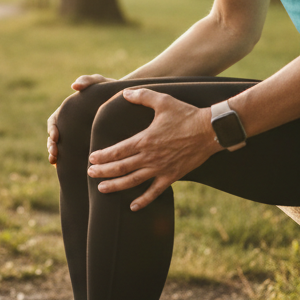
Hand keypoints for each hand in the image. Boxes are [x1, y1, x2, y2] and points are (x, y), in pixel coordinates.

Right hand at [45, 74, 113, 164]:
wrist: (125, 104)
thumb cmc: (109, 90)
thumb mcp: (100, 83)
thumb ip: (88, 80)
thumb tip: (74, 86)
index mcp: (69, 111)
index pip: (54, 121)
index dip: (52, 129)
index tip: (55, 136)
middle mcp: (70, 125)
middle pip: (53, 137)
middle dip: (51, 145)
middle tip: (54, 153)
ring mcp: (77, 136)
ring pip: (61, 148)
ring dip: (55, 155)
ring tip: (55, 162)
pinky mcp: (86, 145)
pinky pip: (73, 156)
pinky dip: (66, 163)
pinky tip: (65, 169)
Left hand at [87, 88, 222, 210]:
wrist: (209, 131)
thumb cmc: (186, 114)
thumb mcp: (162, 101)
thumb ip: (142, 96)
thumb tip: (125, 93)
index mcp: (144, 140)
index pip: (117, 151)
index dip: (103, 156)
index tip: (92, 159)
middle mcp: (149, 157)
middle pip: (121, 168)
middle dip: (103, 172)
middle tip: (90, 174)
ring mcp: (160, 169)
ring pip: (133, 181)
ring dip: (116, 186)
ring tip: (102, 189)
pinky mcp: (172, 176)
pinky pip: (155, 192)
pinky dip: (143, 200)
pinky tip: (133, 206)